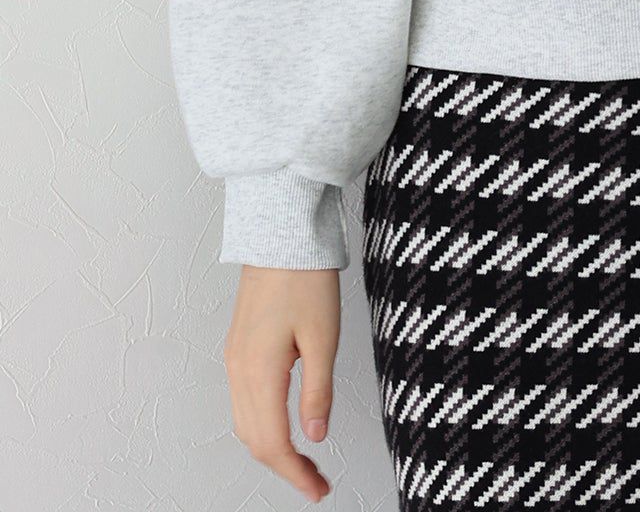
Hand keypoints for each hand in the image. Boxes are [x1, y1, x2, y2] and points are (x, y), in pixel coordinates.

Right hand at [223, 264, 341, 502]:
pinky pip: (243, 402)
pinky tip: (283, 427)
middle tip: (316, 482)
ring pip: (245, 424)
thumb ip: (318, 390)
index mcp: (258, 371)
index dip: (295, 474)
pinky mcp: (238, 348)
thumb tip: (316, 435)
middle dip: (284, 468)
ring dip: (271, 449)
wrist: (281, 234)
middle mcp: (238, 370)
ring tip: (304, 462)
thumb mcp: (324, 336)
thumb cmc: (305, 277)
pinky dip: (261, 425)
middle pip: (254, 440)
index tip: (318, 490)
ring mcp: (234, 359)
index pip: (272, 443)